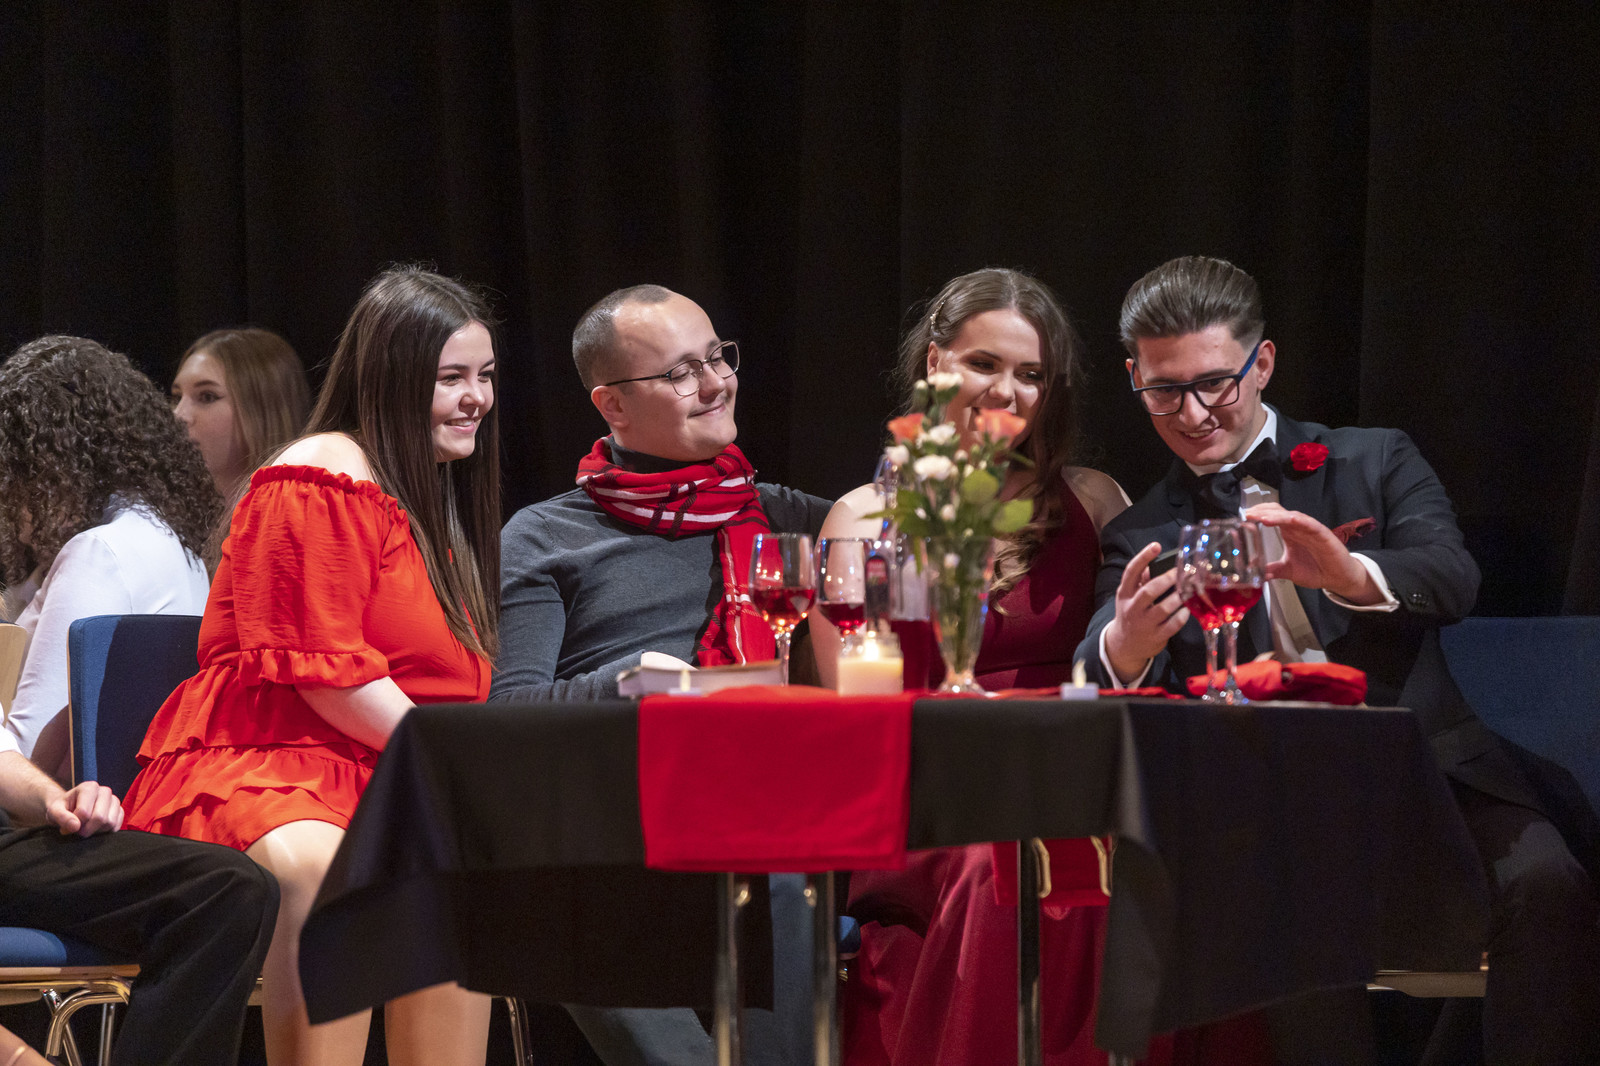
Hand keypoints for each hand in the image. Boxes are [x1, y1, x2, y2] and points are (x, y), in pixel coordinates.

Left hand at [46, 781, 123, 836]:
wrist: (69, 807)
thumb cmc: (61, 808)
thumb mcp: (54, 811)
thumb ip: (62, 818)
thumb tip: (75, 826)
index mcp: (89, 787)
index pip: (85, 812)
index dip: (75, 824)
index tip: (68, 825)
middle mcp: (104, 791)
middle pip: (100, 818)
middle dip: (87, 829)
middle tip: (78, 831)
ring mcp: (114, 800)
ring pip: (110, 822)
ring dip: (96, 831)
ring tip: (87, 827)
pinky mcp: (119, 810)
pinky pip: (117, 825)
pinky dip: (106, 831)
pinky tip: (96, 828)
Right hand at [1104, 541, 1189, 681]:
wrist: (1124, 646)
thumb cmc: (1130, 614)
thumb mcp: (1129, 597)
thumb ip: (1140, 580)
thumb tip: (1152, 563)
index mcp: (1124, 594)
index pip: (1131, 572)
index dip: (1143, 557)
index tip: (1156, 545)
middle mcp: (1132, 608)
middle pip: (1149, 591)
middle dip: (1167, 579)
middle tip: (1181, 572)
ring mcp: (1144, 624)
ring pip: (1163, 609)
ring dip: (1178, 598)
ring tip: (1189, 589)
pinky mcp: (1156, 637)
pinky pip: (1172, 626)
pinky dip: (1181, 617)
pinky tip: (1187, 610)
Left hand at [1243, 503, 1381, 603]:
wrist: (1338, 578)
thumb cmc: (1316, 570)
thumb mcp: (1288, 571)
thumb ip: (1272, 570)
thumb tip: (1255, 574)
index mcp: (1289, 533)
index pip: (1271, 517)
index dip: (1257, 514)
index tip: (1242, 517)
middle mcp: (1298, 528)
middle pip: (1278, 512)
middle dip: (1262, 511)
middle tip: (1247, 514)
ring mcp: (1310, 529)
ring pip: (1292, 515)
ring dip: (1275, 515)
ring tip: (1260, 517)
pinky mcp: (1323, 534)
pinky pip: (1310, 523)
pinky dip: (1298, 520)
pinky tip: (1288, 519)